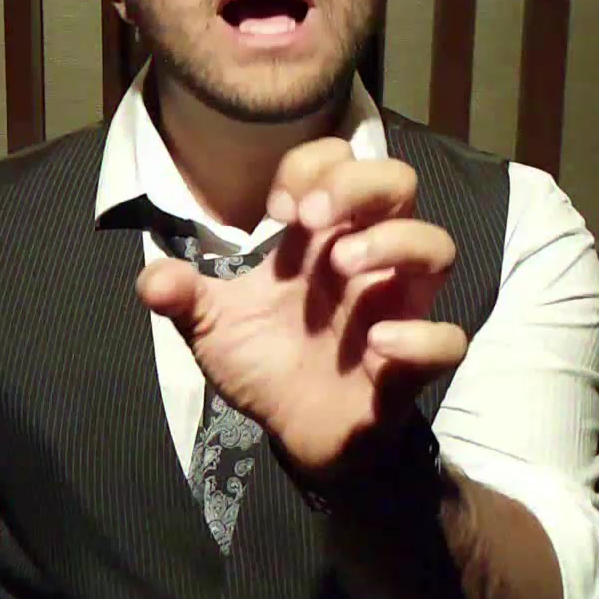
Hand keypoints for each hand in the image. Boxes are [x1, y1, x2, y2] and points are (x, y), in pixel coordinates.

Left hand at [135, 138, 467, 481]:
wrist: (294, 435)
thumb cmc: (267, 365)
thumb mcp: (212, 329)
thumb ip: (183, 298)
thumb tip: (150, 280)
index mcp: (321, 240)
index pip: (340, 163)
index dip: (313, 167)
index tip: (278, 208)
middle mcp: (367, 261)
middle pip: (399, 183)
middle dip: (358, 184)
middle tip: (311, 219)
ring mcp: (397, 307)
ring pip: (437, 247)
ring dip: (393, 242)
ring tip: (341, 266)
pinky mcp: (413, 364)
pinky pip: (448, 339)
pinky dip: (418, 337)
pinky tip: (374, 346)